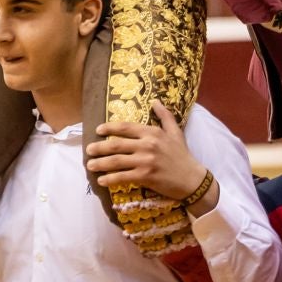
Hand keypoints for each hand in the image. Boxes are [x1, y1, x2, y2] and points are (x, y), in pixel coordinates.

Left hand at [86, 102, 211, 206]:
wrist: (193, 179)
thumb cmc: (183, 155)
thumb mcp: (176, 132)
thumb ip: (165, 116)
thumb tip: (155, 101)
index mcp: (152, 133)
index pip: (125, 127)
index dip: (109, 128)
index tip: (98, 130)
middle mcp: (147, 145)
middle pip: (116, 144)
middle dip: (99, 147)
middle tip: (88, 150)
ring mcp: (145, 161)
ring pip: (117, 161)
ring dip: (101, 163)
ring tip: (90, 165)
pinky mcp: (146, 176)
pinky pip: (123, 177)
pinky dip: (110, 179)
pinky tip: (102, 180)